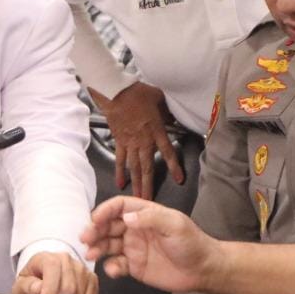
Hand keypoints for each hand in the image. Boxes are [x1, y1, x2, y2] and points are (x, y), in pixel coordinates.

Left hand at [11, 250, 97, 293]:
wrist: (43, 286)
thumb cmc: (30, 288)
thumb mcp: (20, 289)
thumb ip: (27, 287)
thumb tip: (38, 288)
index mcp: (46, 257)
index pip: (53, 267)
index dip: (50, 288)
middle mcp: (67, 259)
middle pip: (69, 287)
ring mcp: (82, 269)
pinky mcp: (93, 280)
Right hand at [80, 196, 217, 293]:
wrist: (202, 269)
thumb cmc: (192, 242)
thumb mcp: (174, 224)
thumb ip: (151, 218)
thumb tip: (126, 218)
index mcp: (145, 214)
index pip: (119, 207)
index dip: (105, 211)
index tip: (94, 220)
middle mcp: (136, 229)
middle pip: (108, 225)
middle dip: (95, 230)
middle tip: (85, 239)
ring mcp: (134, 247)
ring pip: (108, 244)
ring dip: (97, 248)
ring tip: (91, 254)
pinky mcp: (134, 266)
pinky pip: (117, 265)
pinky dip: (110, 267)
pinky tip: (112, 270)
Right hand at [93, 82, 183, 198]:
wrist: (115, 91)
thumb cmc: (138, 92)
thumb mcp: (160, 98)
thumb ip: (168, 112)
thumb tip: (173, 119)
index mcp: (156, 130)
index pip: (168, 152)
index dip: (174, 167)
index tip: (179, 180)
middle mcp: (144, 141)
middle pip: (147, 167)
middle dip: (149, 185)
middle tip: (149, 202)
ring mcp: (130, 143)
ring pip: (134, 168)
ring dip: (136, 184)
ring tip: (137, 198)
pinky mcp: (119, 141)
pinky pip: (120, 160)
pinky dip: (120, 172)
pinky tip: (120, 184)